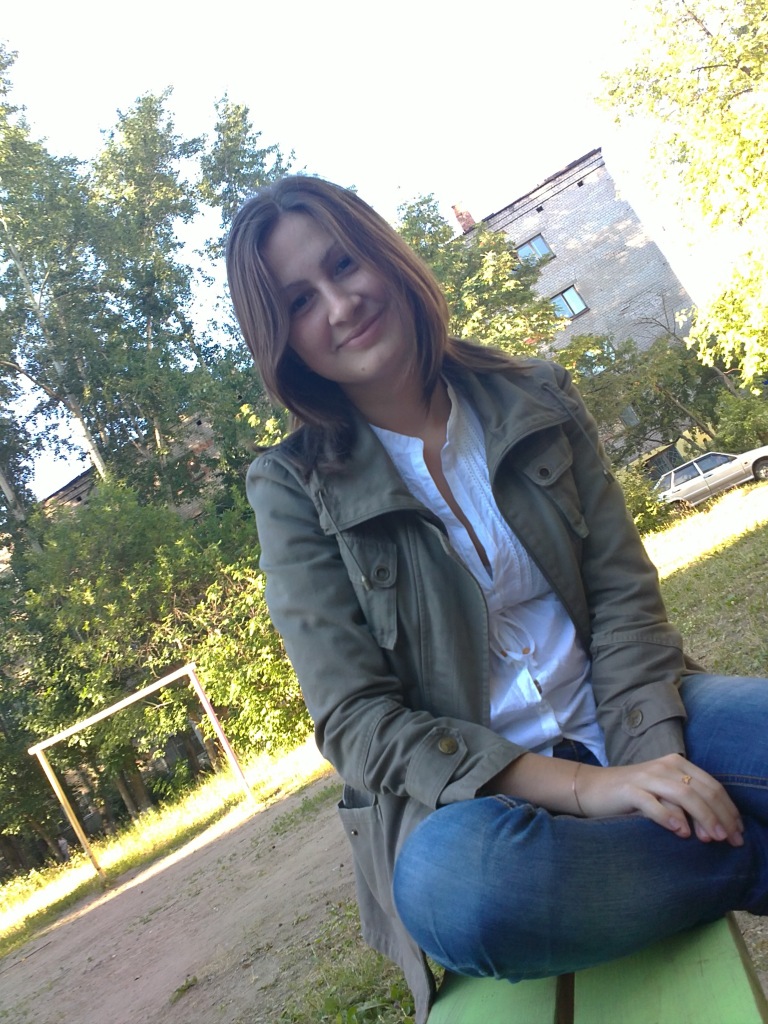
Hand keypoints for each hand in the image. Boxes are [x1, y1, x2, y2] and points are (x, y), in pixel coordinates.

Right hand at [577, 753, 743, 845]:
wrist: (593, 788)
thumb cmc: (632, 795)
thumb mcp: (664, 795)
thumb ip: (687, 805)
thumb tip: (715, 830)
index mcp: (677, 763)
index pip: (712, 785)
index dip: (729, 809)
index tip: (739, 832)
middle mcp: (664, 766)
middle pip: (702, 790)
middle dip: (721, 816)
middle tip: (731, 840)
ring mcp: (646, 777)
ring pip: (684, 795)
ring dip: (702, 817)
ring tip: (713, 838)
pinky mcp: (629, 790)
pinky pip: (654, 804)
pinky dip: (670, 818)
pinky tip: (680, 832)